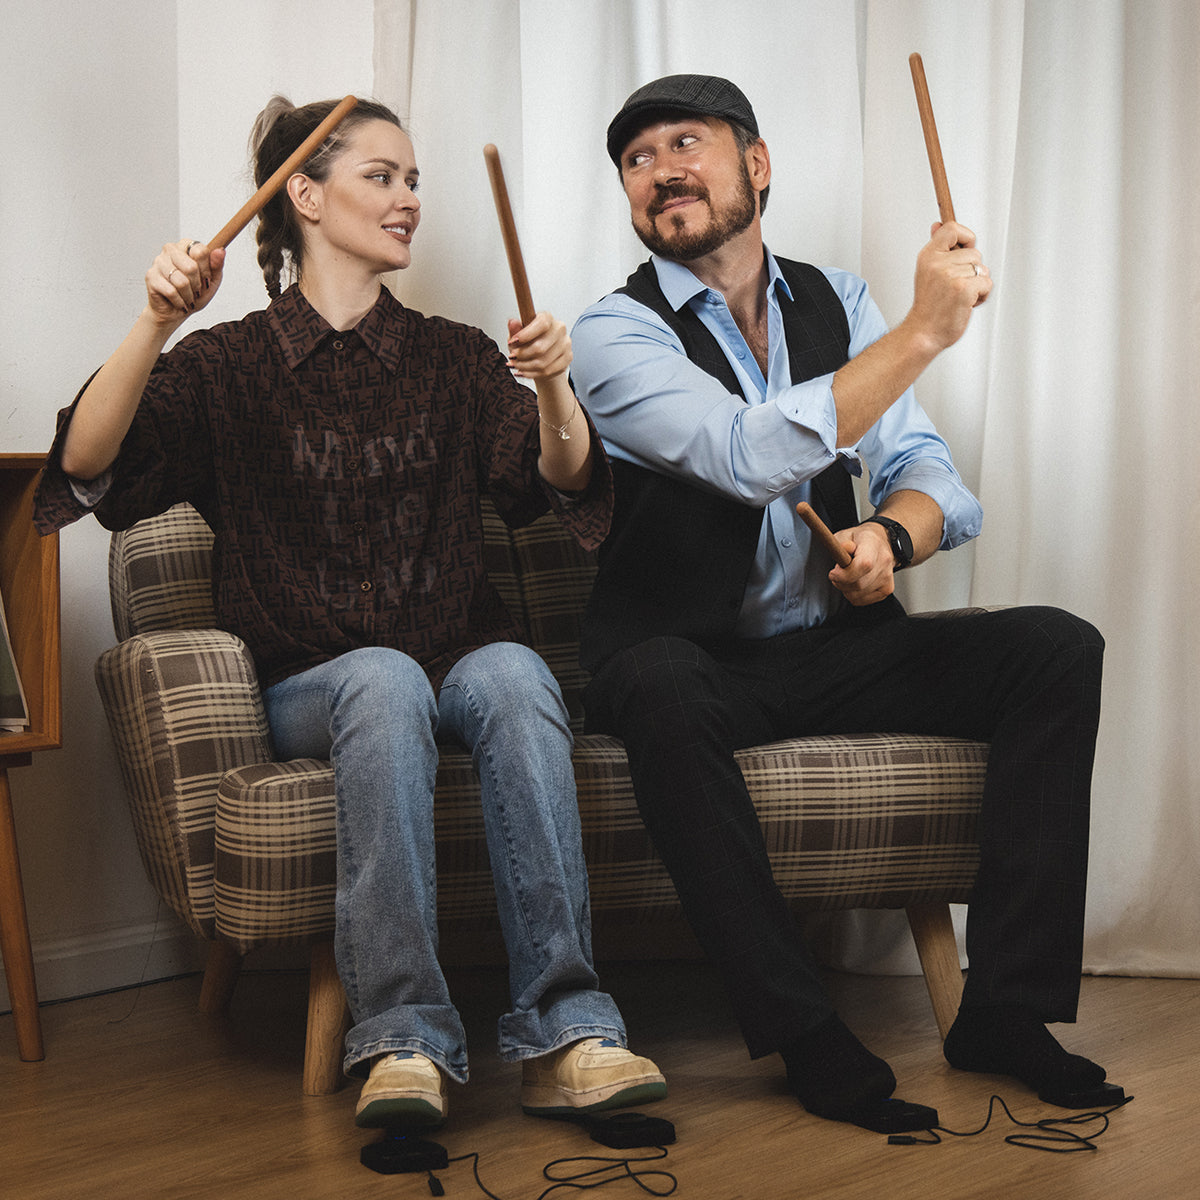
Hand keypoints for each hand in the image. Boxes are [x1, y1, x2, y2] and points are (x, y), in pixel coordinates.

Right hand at [145, 239, 225, 324]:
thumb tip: (221, 250)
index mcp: (185, 246)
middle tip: (195, 291)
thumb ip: (217, 265)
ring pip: (181, 281)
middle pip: (191, 267)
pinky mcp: (151, 276)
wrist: (176, 311)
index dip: (206, 270)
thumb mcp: (212, 281)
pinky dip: (180, 301)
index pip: (200, 251)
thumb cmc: (194, 294)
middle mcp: (170, 249)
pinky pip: (171, 291)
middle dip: (197, 285)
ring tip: (187, 298)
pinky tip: (179, 302)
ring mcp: (158, 262)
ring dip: (189, 296)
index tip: (205, 279)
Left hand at [507, 312, 572, 382]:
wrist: (541, 355)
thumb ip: (515, 330)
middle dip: (522, 355)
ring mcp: (565, 344)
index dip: (525, 335)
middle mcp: (559, 329)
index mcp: (547, 318)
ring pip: (543, 362)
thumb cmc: (529, 342)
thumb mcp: (518, 334)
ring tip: (515, 365)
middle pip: (540, 347)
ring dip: (524, 366)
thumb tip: (512, 322)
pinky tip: (523, 371)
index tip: (512, 342)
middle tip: (512, 357)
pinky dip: (532, 373)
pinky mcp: (568, 357)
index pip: (541, 324)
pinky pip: (548, 370)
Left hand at [828, 521, 896, 605]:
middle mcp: (884, 561)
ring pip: (858, 594)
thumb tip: (845, 548)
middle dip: (840, 582)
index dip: (844, 574)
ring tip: (846, 577)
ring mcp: (887, 576)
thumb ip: (842, 542)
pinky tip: (853, 583)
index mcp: (873, 544)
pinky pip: (862, 600)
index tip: (833, 572)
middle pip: (859, 584)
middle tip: (836, 574)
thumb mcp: (846, 534)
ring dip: (845, 589)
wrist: (881, 543)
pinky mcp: (887, 589)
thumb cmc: (861, 539)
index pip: (863, 565)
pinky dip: (853, 595)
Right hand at [907, 221, 991, 351]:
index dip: (965, 238)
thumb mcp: (926, 271)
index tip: (963, 249)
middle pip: (974, 252)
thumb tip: (937, 225)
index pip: (952, 229)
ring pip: (982, 269)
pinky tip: (967, 303)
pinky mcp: (964, 289)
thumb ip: (936, 248)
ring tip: (960, 296)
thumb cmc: (928, 306)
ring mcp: (951, 276)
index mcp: (928, 256)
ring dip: (977, 284)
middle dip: (972, 270)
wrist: (923, 333)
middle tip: (955, 286)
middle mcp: (938, 263)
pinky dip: (982, 296)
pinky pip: (987, 283)